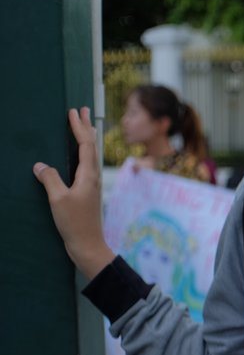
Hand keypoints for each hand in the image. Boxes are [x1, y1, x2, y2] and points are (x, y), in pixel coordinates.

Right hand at [32, 107, 115, 278]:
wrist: (88, 245)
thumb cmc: (74, 223)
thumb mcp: (58, 200)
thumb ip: (50, 179)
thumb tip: (40, 165)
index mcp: (89, 175)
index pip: (85, 145)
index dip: (79, 127)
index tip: (74, 112)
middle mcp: (94, 177)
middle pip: (91, 146)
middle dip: (86, 126)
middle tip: (83, 109)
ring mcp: (92, 185)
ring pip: (90, 155)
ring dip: (86, 137)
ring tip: (85, 124)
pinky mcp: (88, 192)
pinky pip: (86, 165)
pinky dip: (83, 152)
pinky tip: (80, 155)